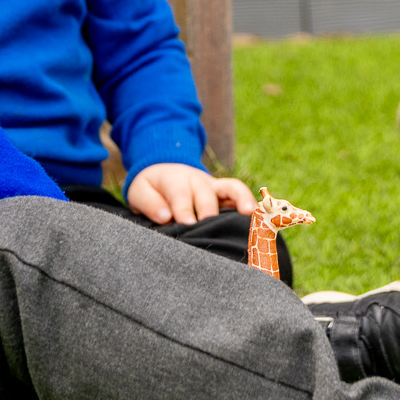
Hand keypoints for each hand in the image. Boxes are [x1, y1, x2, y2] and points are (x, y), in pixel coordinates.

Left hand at [123, 163, 257, 224]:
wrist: (163, 170)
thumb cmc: (151, 189)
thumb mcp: (139, 192)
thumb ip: (149, 203)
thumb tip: (166, 216)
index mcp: (174, 179)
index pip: (180, 193)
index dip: (184, 208)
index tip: (186, 224)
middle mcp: (197, 179)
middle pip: (206, 194)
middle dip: (208, 212)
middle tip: (210, 230)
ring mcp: (213, 185)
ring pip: (230, 188)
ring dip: (240, 200)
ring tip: (249, 216)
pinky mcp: (224, 192)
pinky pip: (240, 193)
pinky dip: (251, 202)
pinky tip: (259, 217)